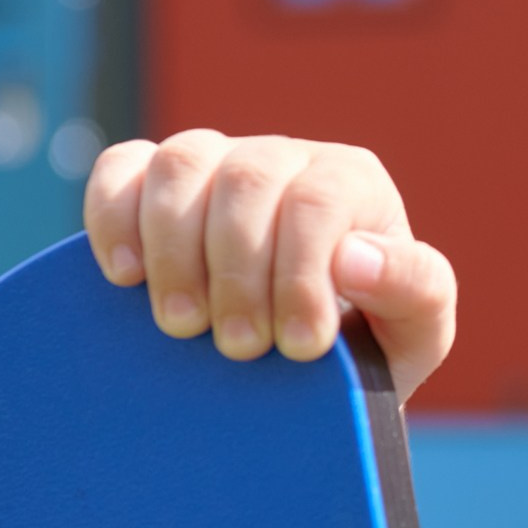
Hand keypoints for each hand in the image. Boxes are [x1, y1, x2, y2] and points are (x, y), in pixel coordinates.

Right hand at [82, 131, 456, 405]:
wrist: (301, 369)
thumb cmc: (369, 345)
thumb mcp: (414, 331)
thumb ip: (414, 289)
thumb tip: (355, 257)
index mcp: (351, 182)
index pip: (318, 202)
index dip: (302, 273)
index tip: (302, 346)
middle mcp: (284, 158)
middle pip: (248, 181)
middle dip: (239, 272)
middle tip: (241, 348)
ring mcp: (216, 163)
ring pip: (182, 164)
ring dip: (174, 250)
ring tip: (183, 326)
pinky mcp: (155, 183)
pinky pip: (121, 168)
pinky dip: (113, 215)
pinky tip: (127, 278)